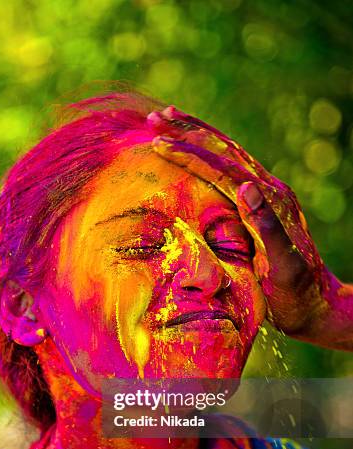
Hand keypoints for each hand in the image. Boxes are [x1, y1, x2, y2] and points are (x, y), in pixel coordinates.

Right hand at [147, 106, 352, 349]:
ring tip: (170, 123)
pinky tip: (197, 156)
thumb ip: (268, 227)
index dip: (191, 155)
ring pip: (228, 156)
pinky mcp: (263, 207)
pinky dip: (209, 157)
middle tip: (156, 116)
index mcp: (272, 203)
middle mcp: (270, 192)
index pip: (224, 170)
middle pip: (226, 151)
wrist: (319, 305)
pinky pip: (231, 172)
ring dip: (199, 137)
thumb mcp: (285, 268)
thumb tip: (244, 186)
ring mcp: (268, 197)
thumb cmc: (298, 295)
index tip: (159, 142)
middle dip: (191, 132)